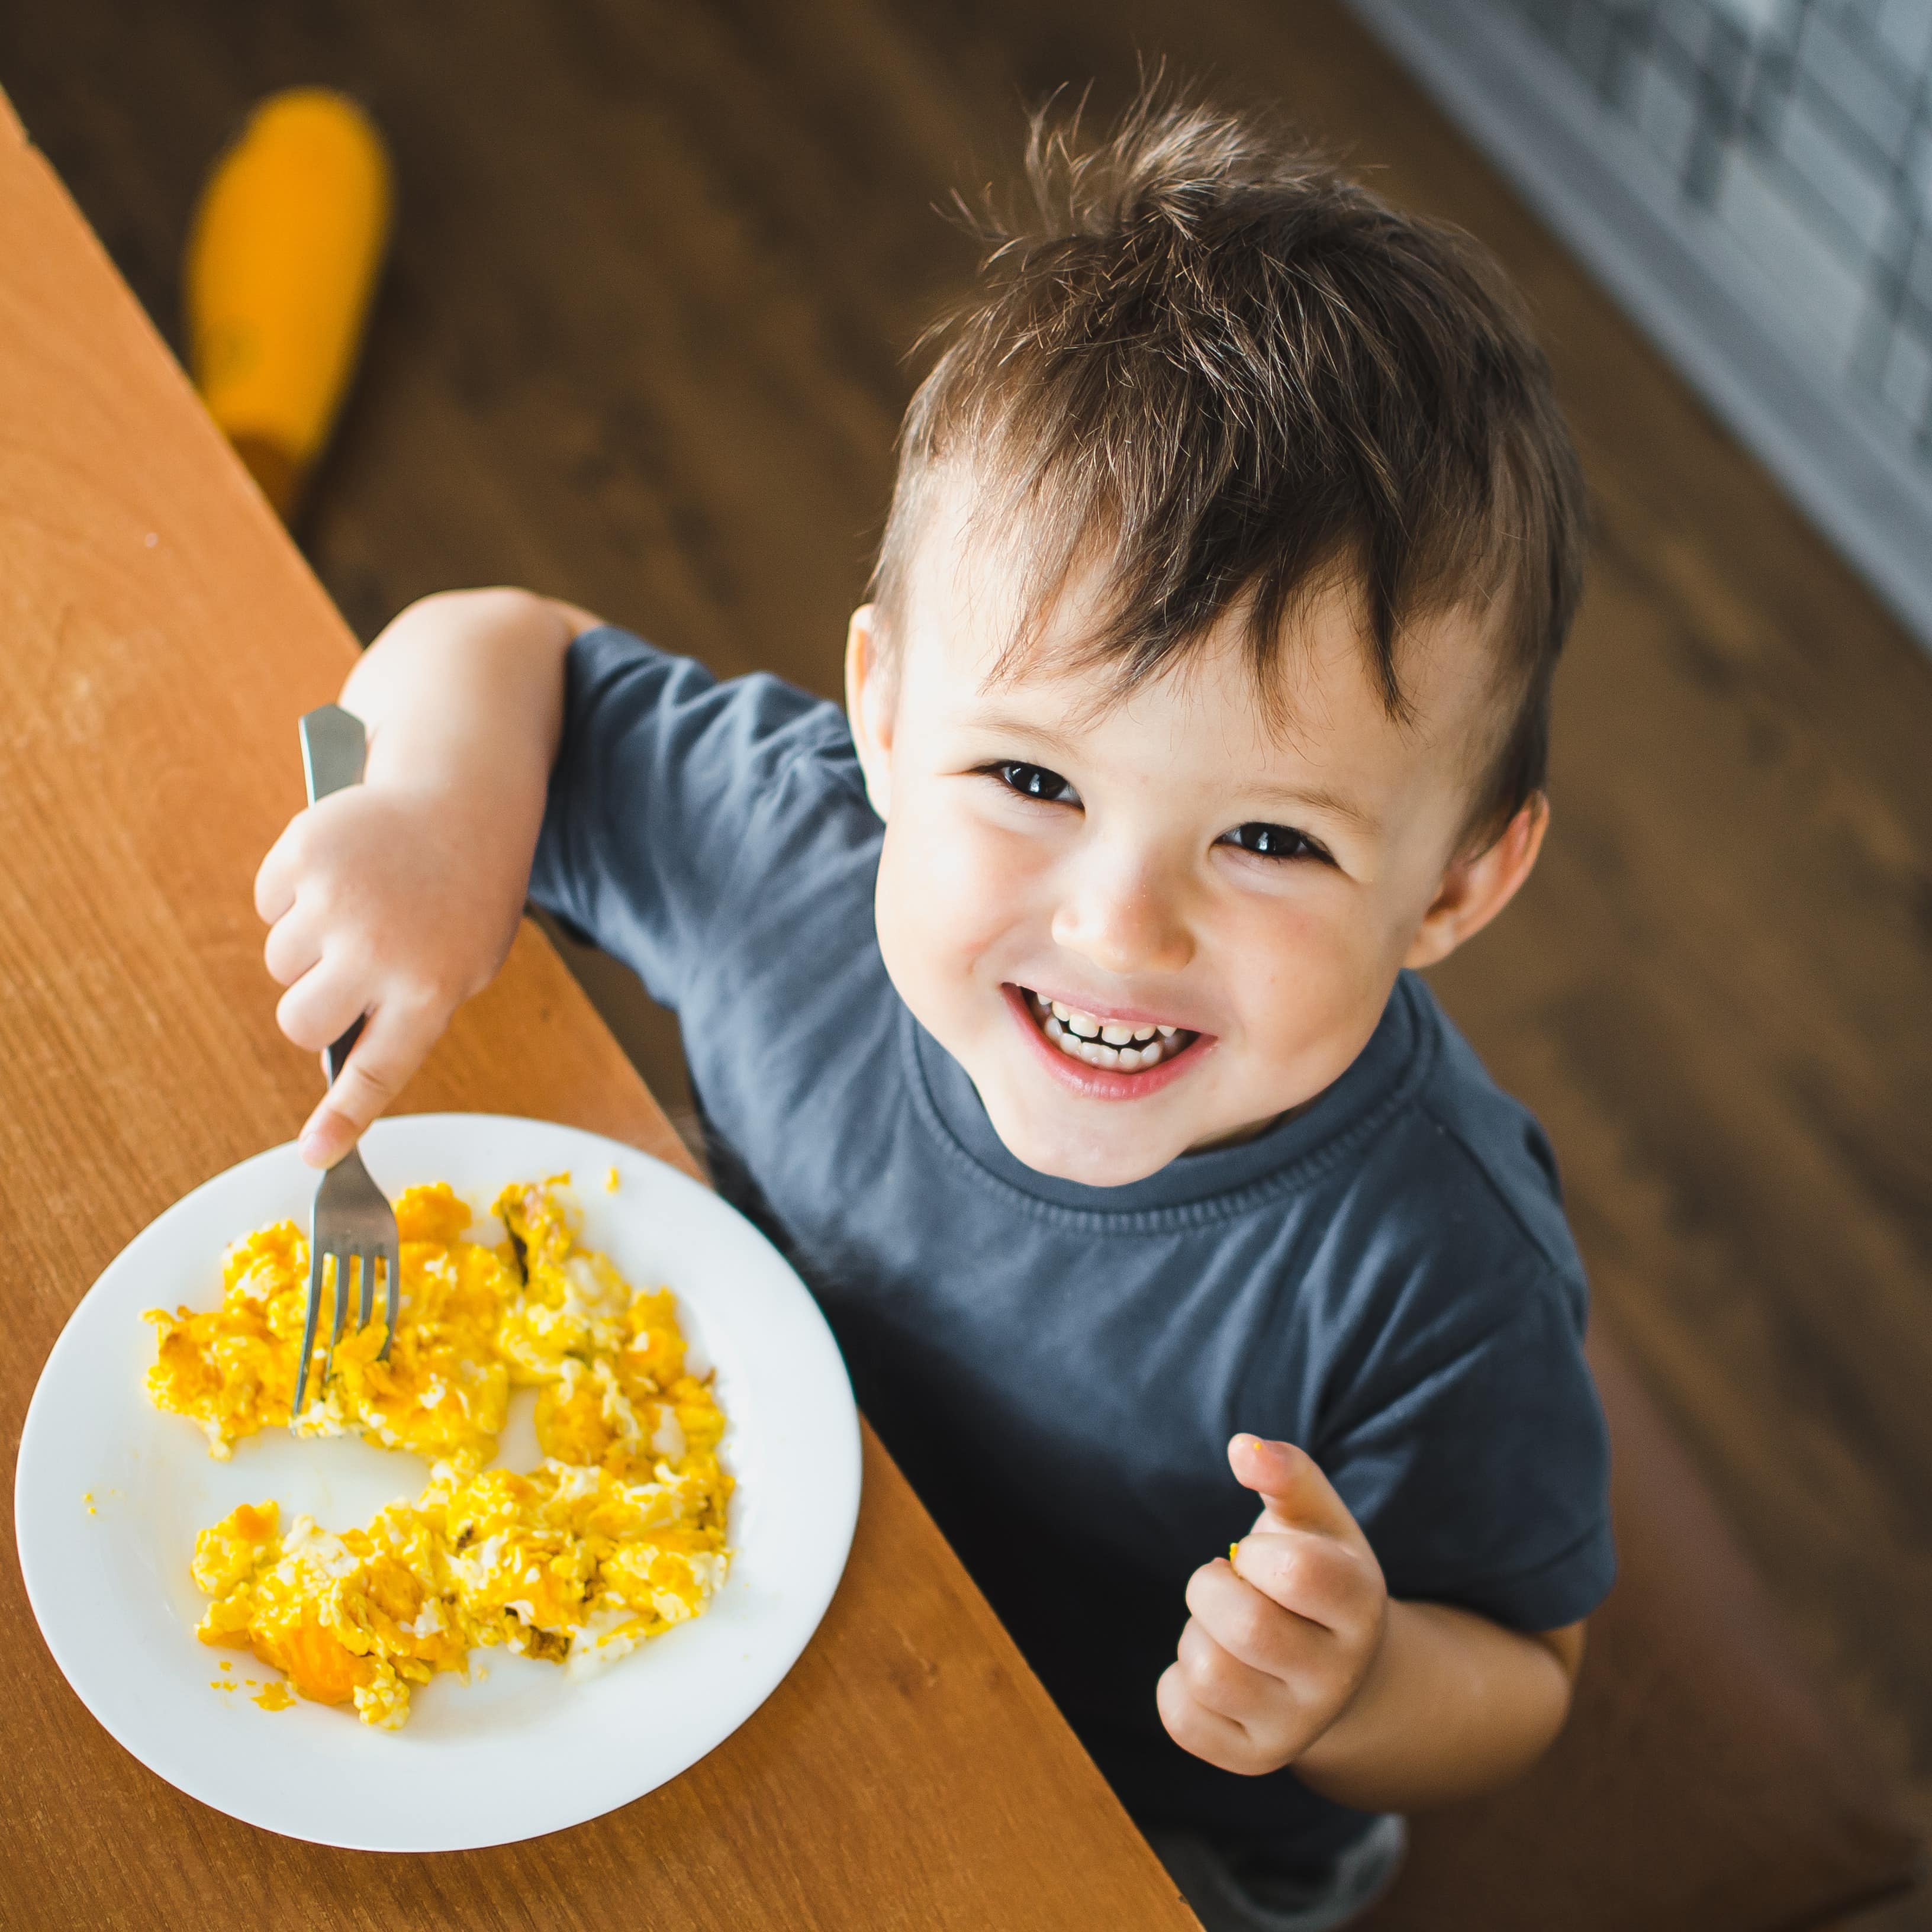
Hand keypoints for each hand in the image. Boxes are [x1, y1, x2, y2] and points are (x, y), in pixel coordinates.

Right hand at [255, 775, 530, 1165]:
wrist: (465, 800)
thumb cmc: (465, 896)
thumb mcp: (463, 962)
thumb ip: (408, 1010)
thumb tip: (336, 1055)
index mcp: (431, 988)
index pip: (377, 1071)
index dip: (343, 1117)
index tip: (315, 1156)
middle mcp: (381, 951)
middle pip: (300, 1023)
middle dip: (310, 1010)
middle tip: (343, 979)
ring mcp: (337, 901)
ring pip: (280, 964)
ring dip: (307, 947)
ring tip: (360, 909)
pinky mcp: (304, 854)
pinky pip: (268, 904)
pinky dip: (292, 895)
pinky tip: (343, 872)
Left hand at [1157, 1433, 1388, 1775]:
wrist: (1339, 1668)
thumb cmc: (1315, 1573)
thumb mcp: (1314, 1518)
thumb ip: (1285, 1472)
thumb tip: (1243, 1448)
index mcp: (1360, 1606)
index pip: (1300, 1573)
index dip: (1257, 1553)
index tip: (1256, 1556)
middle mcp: (1337, 1677)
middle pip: (1247, 1627)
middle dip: (1211, 1587)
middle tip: (1227, 1585)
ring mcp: (1297, 1726)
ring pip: (1208, 1672)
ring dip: (1195, 1634)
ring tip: (1225, 1629)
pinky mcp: (1253, 1758)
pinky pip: (1181, 1716)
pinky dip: (1177, 1682)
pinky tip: (1216, 1665)